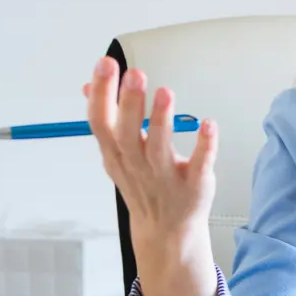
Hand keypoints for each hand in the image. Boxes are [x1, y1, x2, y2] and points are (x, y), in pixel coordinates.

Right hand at [84, 56, 218, 245]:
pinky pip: (200, 164)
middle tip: (135, 74)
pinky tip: (209, 124)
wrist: (166, 230)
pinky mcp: (194, 185)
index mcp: (117, 154)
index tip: (106, 64)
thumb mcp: (117, 154)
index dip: (101, 93)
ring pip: (159, 148)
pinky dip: (205, 145)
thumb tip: (86, 86)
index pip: (101, 122)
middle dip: (129, 103)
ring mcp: (166, 177)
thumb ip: (105, 119)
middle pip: (127, 133)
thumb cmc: (144, 185)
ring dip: (161, 120)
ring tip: (165, 92)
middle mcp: (137, 165)